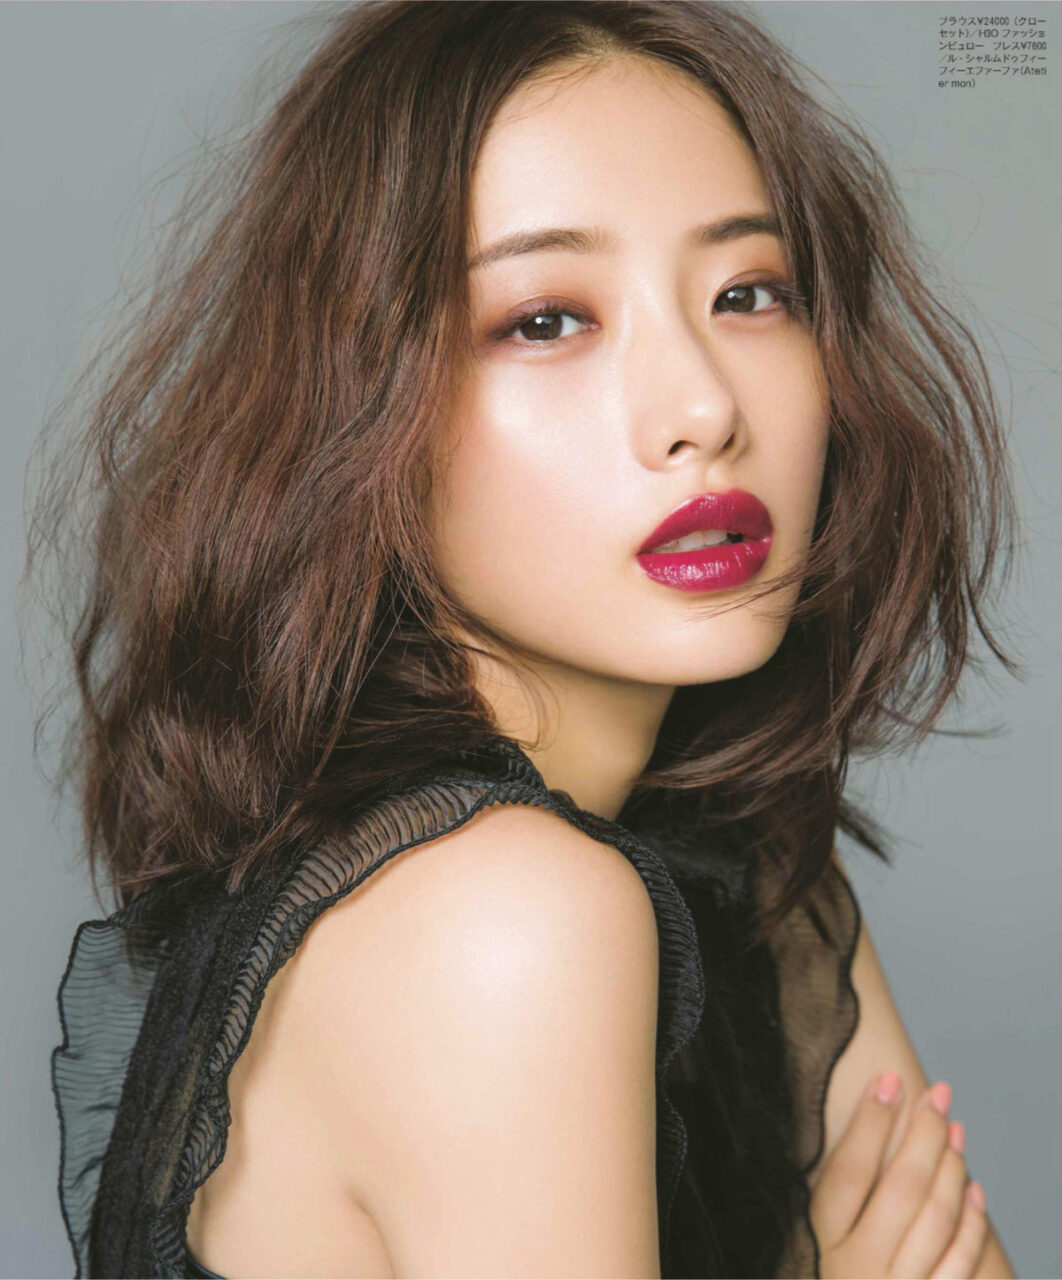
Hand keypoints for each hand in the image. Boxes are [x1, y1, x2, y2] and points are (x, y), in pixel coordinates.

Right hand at [810, 1072, 989, 1278]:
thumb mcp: (807, 1245)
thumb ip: (829, 1200)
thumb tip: (861, 1128)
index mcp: (819, 1242)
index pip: (848, 1170)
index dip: (870, 1121)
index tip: (889, 1079)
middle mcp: (856, 1268)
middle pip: (900, 1186)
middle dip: (922, 1132)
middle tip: (938, 1092)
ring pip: (935, 1217)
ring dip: (950, 1166)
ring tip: (955, 1128)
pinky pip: (959, 1260)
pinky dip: (970, 1220)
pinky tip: (973, 1186)